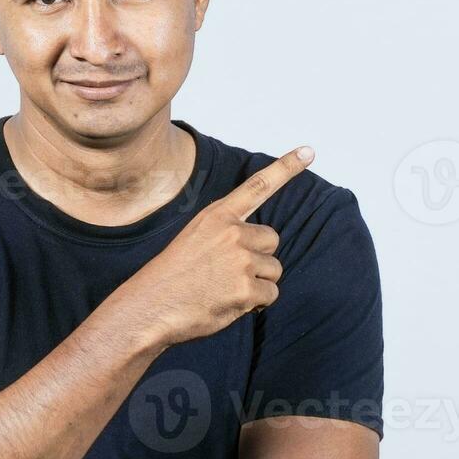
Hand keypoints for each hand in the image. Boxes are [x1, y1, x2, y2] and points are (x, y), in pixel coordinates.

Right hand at [118, 146, 312, 348]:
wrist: (150, 307)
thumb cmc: (173, 276)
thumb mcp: (195, 238)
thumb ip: (226, 233)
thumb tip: (258, 246)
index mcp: (217, 216)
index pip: (258, 186)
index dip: (286, 168)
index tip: (308, 151)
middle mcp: (232, 232)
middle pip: (272, 240)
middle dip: (259, 258)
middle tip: (228, 272)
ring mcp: (240, 260)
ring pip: (273, 270)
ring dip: (257, 283)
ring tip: (224, 289)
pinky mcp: (246, 288)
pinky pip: (270, 295)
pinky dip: (255, 304)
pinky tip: (229, 304)